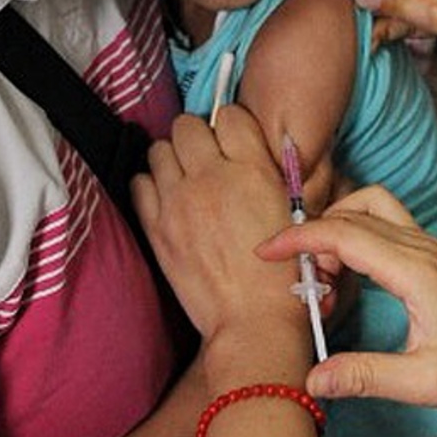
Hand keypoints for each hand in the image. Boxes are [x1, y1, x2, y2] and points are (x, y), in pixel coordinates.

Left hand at [132, 107, 301, 339]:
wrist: (253, 322)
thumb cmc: (285, 275)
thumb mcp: (297, 213)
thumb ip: (275, 173)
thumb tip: (263, 147)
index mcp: (254, 170)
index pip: (229, 114)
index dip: (232, 124)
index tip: (234, 139)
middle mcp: (213, 178)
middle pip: (187, 124)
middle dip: (198, 136)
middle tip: (207, 157)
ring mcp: (179, 201)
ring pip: (159, 148)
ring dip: (173, 158)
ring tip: (187, 178)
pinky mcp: (157, 227)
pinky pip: (139, 182)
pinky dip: (151, 185)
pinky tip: (168, 199)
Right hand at [257, 186, 436, 415]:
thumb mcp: (422, 382)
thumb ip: (365, 375)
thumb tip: (315, 378)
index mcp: (416, 270)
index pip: (345, 233)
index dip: (299, 238)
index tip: (266, 252)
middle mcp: (422, 249)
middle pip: (353, 214)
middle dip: (314, 238)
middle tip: (300, 284)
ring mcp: (430, 248)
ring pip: (371, 209)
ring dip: (339, 229)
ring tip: (328, 279)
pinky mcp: (433, 257)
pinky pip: (386, 226)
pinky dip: (358, 237)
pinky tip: (352, 276)